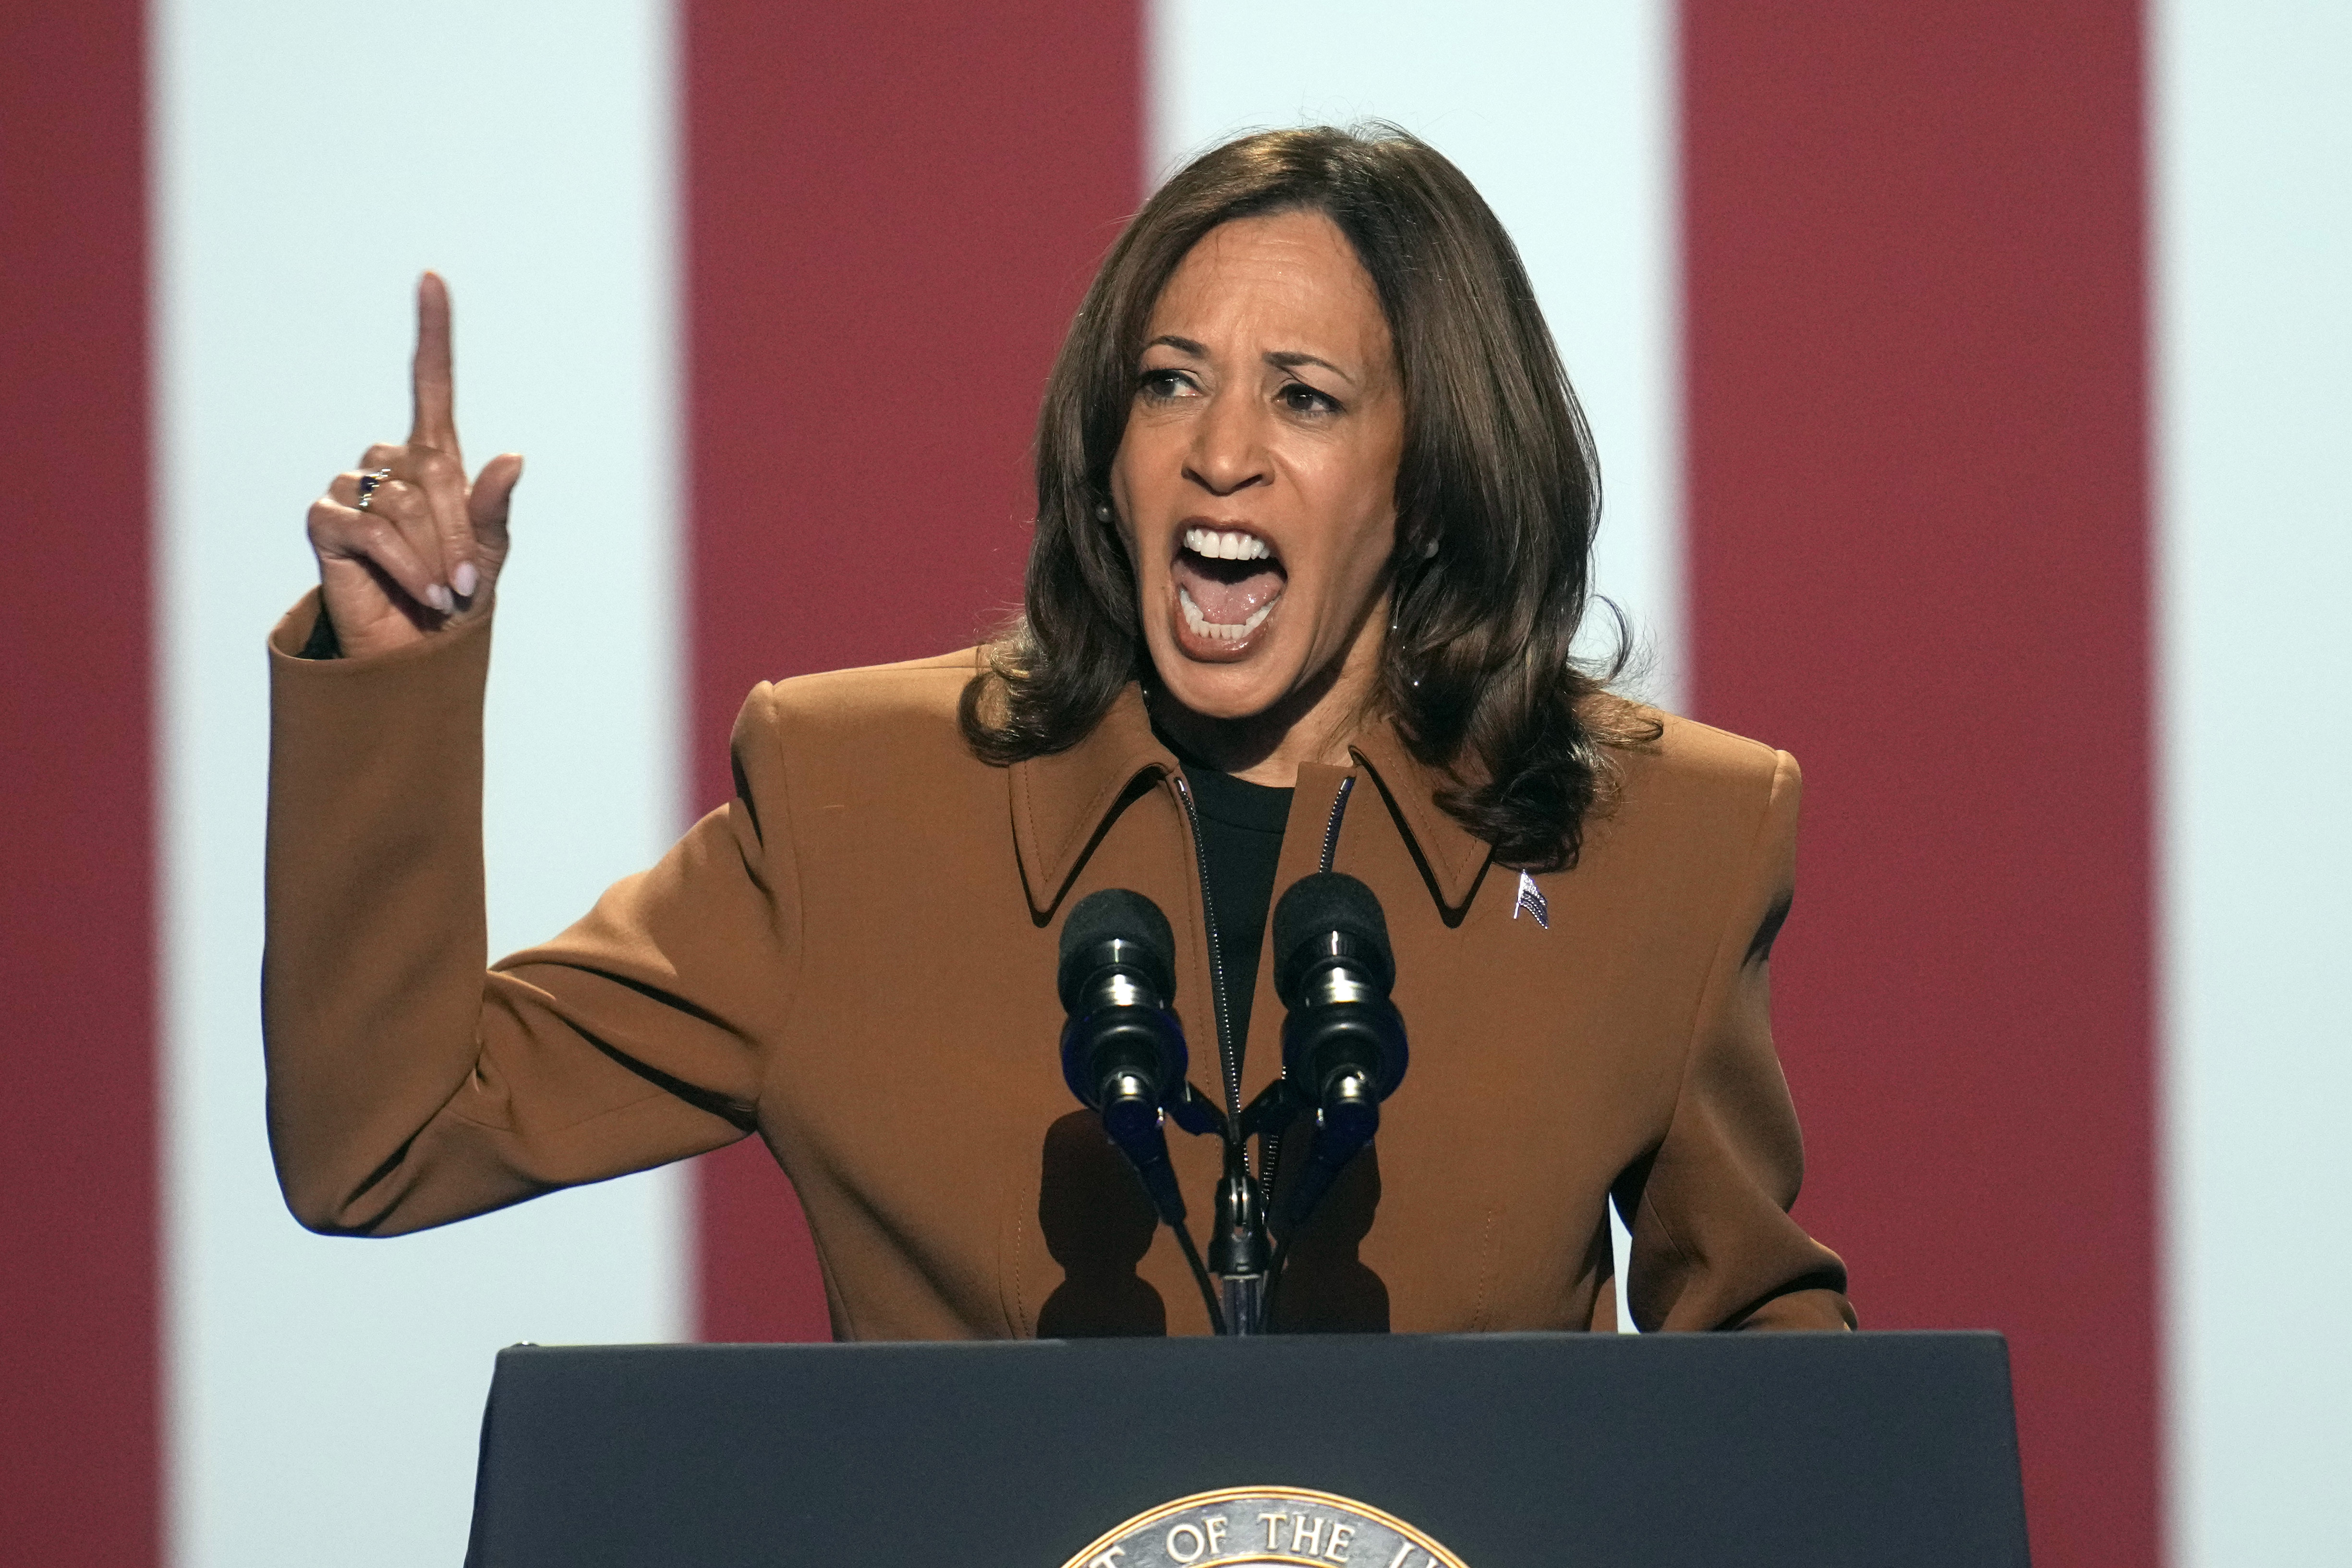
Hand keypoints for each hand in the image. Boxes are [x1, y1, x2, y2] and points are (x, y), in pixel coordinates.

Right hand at [305, 273, 523, 658]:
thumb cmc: (458, 596)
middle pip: (431, 473)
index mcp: (434, 460)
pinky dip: (407, 565)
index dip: (433, 333)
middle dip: (458, 534)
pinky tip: (425, 593)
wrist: (419, 649)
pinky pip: (373, 529)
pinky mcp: (325, 520)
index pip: (431, 383)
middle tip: (469, 583)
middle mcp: (389, 464)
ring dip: (435, 555)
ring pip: (402, 503)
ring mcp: (353, 488)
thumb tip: (512, 456)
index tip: (433, 279)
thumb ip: (495, 507)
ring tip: (446, 593)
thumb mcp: (490, 553)